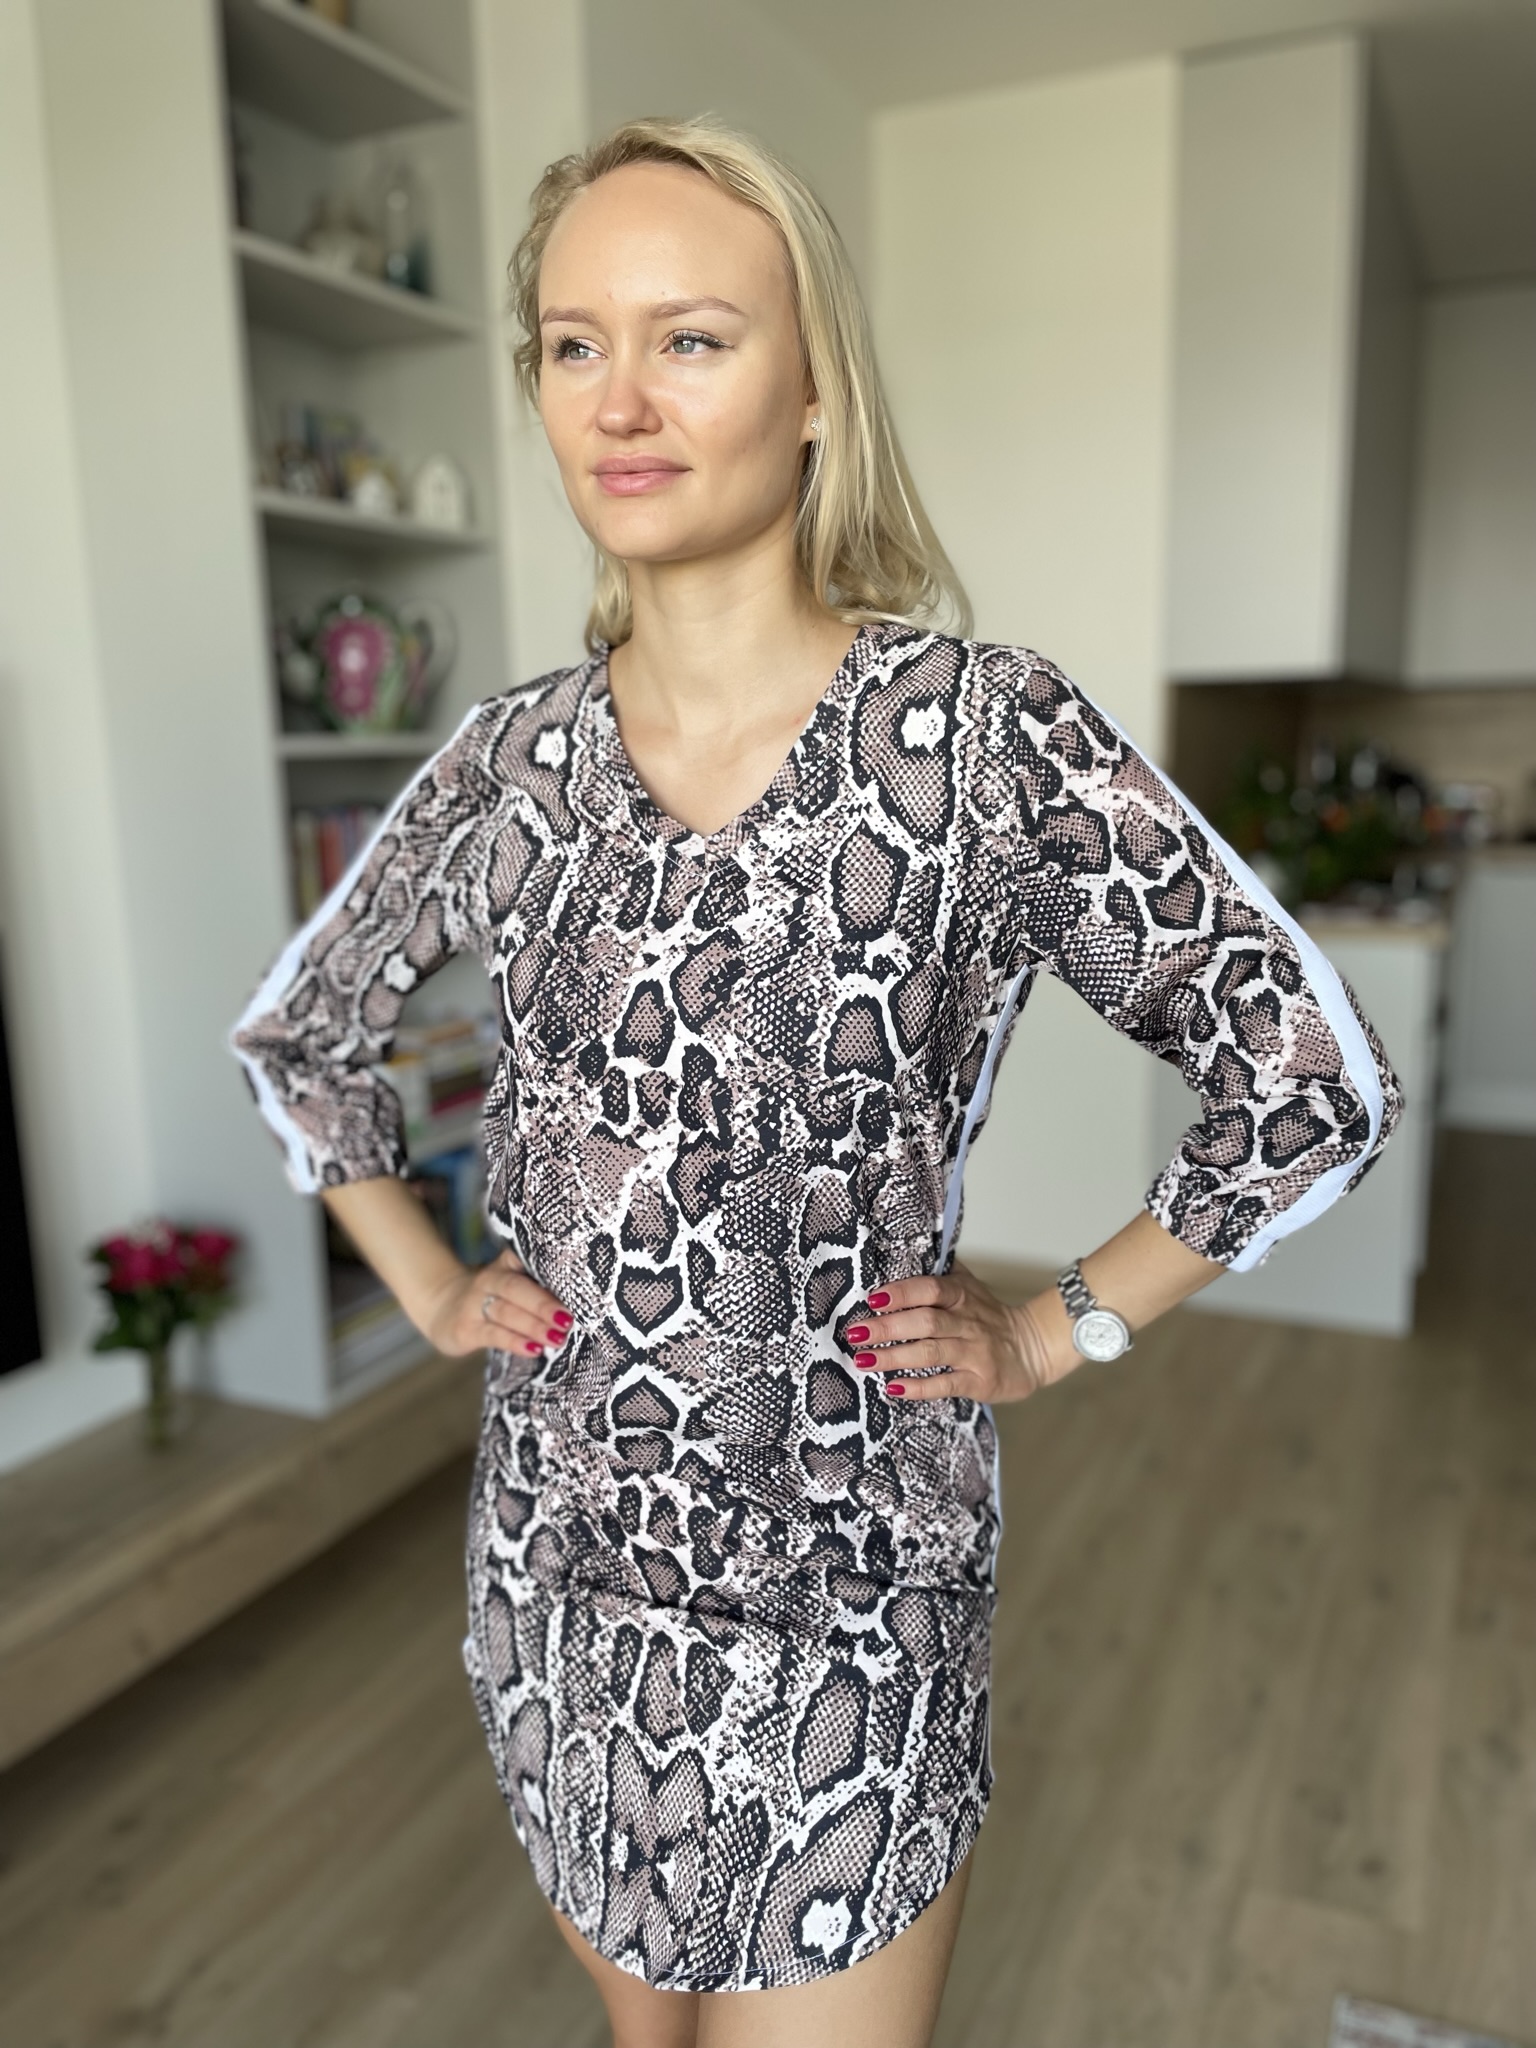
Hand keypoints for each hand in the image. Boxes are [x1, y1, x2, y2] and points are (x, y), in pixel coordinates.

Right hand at [420, 1246, 574, 1359]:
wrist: (442, 1308)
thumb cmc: (494, 1298)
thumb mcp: (512, 1284)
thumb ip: (540, 1286)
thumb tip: (584, 1304)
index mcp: (507, 1263)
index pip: (528, 1259)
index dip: (550, 1268)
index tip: (576, 1279)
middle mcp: (490, 1279)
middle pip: (516, 1288)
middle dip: (543, 1304)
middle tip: (568, 1319)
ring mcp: (475, 1303)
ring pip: (505, 1311)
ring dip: (533, 1325)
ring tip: (557, 1338)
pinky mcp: (466, 1328)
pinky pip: (492, 1334)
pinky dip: (514, 1342)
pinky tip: (533, 1350)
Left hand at [842, 1258, 1072, 1403]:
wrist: (1032, 1348)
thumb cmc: (987, 1316)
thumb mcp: (968, 1287)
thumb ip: (937, 1272)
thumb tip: (895, 1252)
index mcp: (961, 1294)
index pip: (930, 1288)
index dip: (901, 1293)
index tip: (872, 1299)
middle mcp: (968, 1321)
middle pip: (925, 1322)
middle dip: (887, 1327)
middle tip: (855, 1333)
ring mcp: (975, 1352)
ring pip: (931, 1352)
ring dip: (894, 1357)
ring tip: (864, 1360)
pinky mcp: (979, 1381)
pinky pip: (945, 1384)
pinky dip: (918, 1387)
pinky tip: (893, 1388)